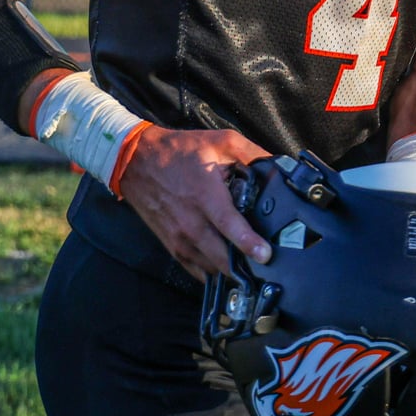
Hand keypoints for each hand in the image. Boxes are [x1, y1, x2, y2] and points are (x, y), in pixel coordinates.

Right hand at [114, 127, 273, 279]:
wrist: (136, 161)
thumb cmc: (179, 151)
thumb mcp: (221, 142)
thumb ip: (252, 154)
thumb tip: (279, 167)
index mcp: (206, 195)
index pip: (229, 225)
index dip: (249, 243)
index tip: (265, 255)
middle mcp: (191, 222)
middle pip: (221, 257)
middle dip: (245, 267)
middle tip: (267, 268)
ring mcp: (180, 238)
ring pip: (211, 268)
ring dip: (230, 271)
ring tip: (251, 268)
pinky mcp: (172, 246)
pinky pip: (195, 271)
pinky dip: (212, 274)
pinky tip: (227, 268)